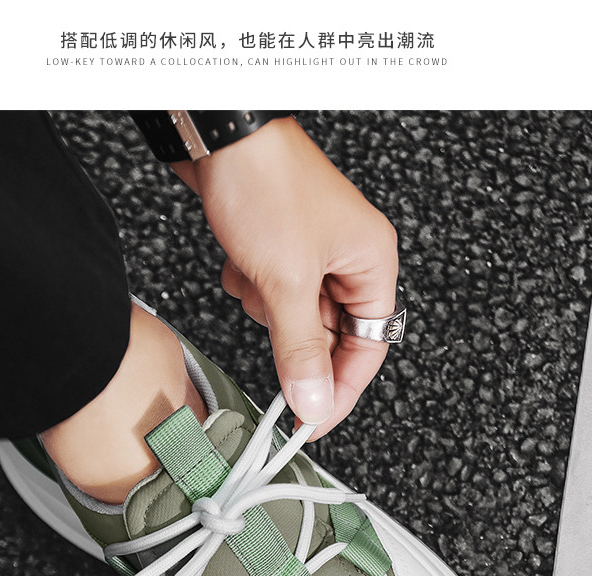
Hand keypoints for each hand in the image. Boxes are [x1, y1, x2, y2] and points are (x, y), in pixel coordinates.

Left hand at [172, 117, 397, 438]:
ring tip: (256, 272)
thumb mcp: (287, 282)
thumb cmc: (266, 184)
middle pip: (327, 336)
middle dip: (292, 334)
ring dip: (266, 306)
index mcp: (373, 263)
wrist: (218, 135)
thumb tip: (313, 404)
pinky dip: (249, 286)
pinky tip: (241, 260)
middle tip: (271, 334)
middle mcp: (349, 260)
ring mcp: (313, 254)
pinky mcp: (280, 249)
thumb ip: (301, 351)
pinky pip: (268, 295)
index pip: (367, 349)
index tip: (310, 424)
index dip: (339, 391)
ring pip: (292, 318)